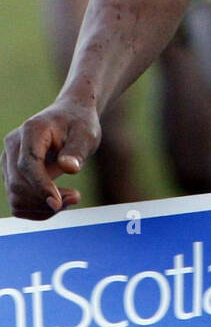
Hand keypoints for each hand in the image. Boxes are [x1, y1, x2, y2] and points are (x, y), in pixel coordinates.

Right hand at [3, 99, 100, 219]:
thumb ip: (77, 151)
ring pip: (15, 197)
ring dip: (42, 208)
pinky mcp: (12, 174)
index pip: (27, 164)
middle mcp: (13, 145)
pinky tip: (58, 202)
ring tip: (70, 198)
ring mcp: (9, 161)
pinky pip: (18, 202)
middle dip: (45, 199)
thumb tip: (70, 168)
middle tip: (76, 197)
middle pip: (18, 184)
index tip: (59, 202)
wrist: (71, 116)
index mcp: (31, 131)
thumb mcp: (86, 134)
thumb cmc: (80, 124)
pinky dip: (37, 210)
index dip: (41, 186)